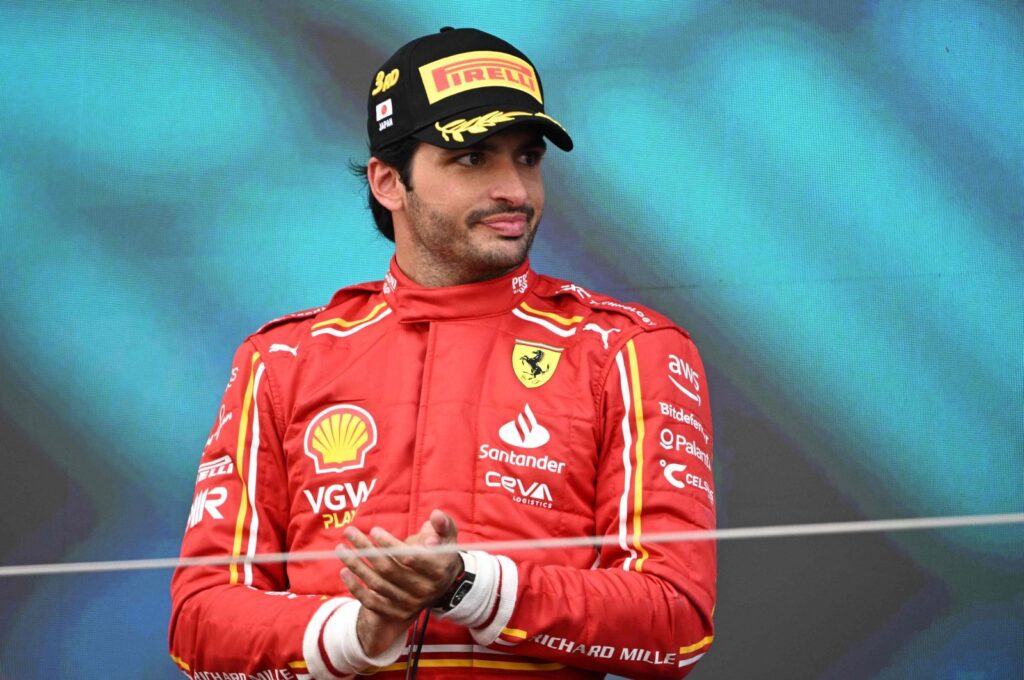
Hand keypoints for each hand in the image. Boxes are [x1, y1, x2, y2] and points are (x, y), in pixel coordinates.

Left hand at [338, 511, 461, 636]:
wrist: (442, 585)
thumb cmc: (440, 553)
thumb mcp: (447, 537)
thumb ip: (443, 524)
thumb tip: (436, 515)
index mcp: (438, 570)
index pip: (410, 557)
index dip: (390, 544)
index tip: (374, 530)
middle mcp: (424, 590)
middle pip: (389, 569)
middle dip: (366, 549)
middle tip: (349, 532)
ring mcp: (409, 604)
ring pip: (377, 584)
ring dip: (356, 566)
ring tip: (341, 548)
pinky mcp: (396, 612)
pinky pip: (372, 602)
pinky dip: (356, 588)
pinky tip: (344, 571)